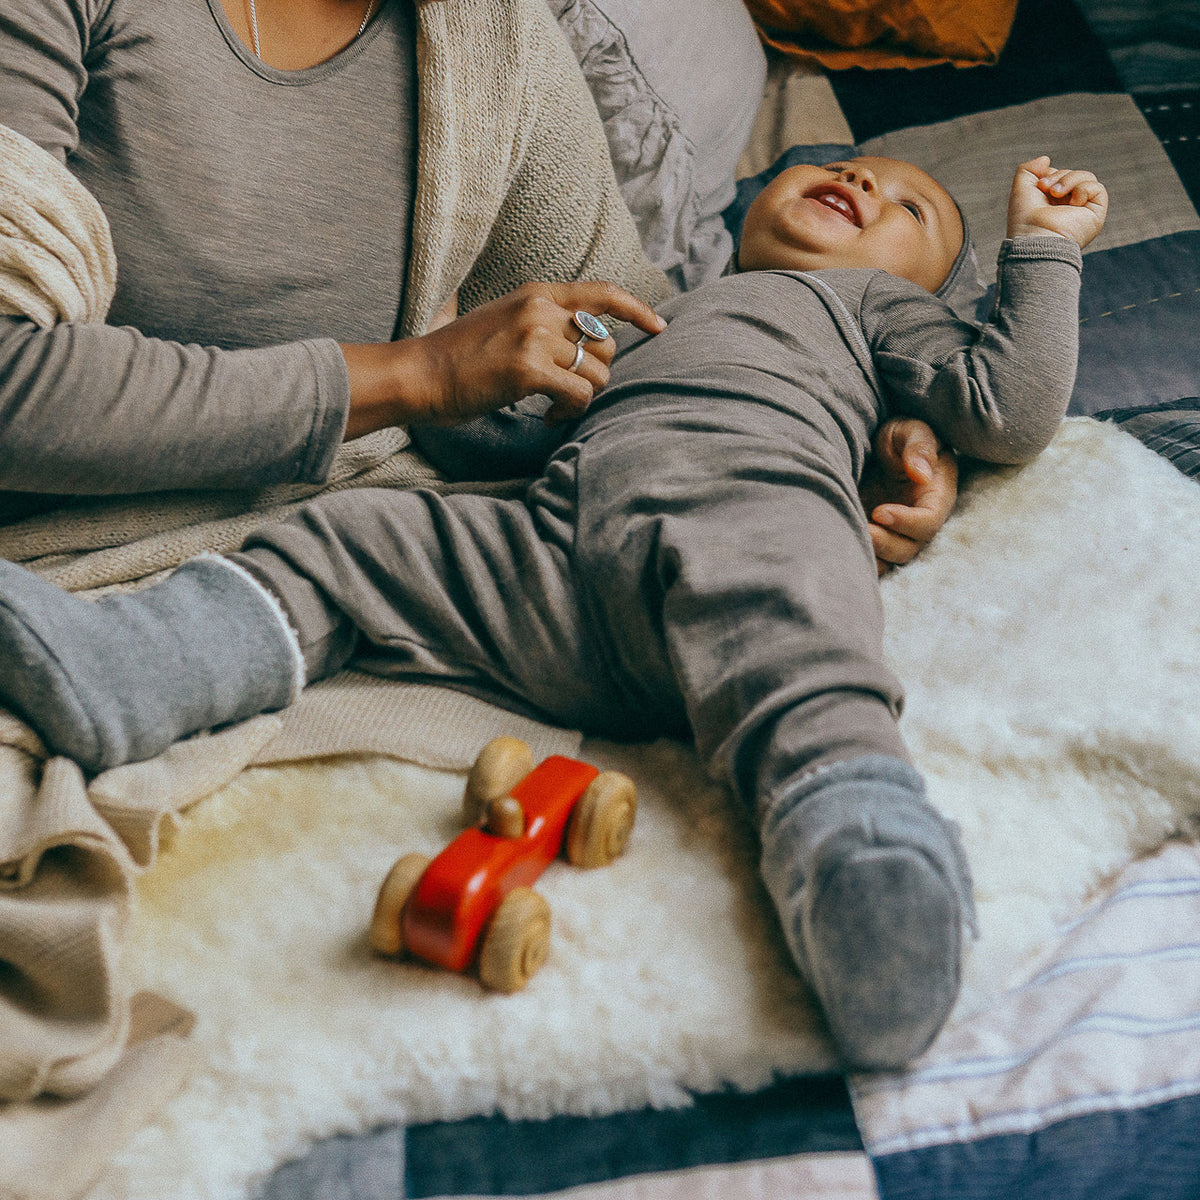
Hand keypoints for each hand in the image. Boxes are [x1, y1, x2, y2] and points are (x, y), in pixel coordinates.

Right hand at [340, 281, 664, 437]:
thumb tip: (583, 341)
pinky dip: (569, 413)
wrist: (420, 373)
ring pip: (596, 373)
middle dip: (595, 373)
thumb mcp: (504, 320)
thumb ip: (543, 322)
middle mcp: (541, 310)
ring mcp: (535, 338)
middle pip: (605, 344)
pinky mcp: (528, 371)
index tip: (659, 327)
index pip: (603, 293)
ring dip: (582, 398)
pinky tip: (547, 417)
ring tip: (554, 407)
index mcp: (538, 294)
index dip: (637, 309)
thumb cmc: (459, 356)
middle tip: (568, 392)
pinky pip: (579, 395)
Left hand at [860, 418, 958, 575]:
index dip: (906, 522)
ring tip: (846, 540)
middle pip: (908, 548)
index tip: (879, 511)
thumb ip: (918, 445)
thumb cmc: (896, 436)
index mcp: (934, 497)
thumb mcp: (909, 429)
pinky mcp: (872, 538)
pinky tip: (837, 548)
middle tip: (862, 530)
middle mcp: (916, 521)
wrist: (868, 445)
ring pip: (887, 561)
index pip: (928, 522)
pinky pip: (868, 561)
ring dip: (870, 558)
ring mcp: (893, 533)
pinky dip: (855, 561)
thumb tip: (921, 474)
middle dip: (885, 545)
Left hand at [1006, 156, 1108, 248]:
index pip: (1060, 175)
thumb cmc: (1025, 219)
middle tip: (1046, 189)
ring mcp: (1083, 210)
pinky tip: (1073, 202)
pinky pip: (1097, 188)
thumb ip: (1028, 169)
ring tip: (1056, 193)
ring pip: (1086, 177)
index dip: (1051, 174)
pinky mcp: (1095, 214)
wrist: (1035, 239)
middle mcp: (1068, 206)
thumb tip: (1046, 159)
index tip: (1040, 185)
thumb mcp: (1021, 189)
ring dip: (1070, 179)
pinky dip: (1083, 189)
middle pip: (1073, 174)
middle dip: (1058, 176)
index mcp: (1052, 202)